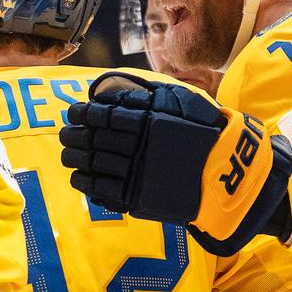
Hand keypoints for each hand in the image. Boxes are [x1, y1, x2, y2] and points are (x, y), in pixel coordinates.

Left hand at [58, 72, 291, 255]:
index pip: (105, 115)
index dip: (84, 114)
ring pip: (95, 164)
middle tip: (65, 134)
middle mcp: (141, 147)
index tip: (74, 112)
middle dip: (75, 136)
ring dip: (76, 158)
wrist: (227, 176)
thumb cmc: (205, 134)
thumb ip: (148, 97)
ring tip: (67, 154)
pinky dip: (86, 183)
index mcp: (149, 122)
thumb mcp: (182, 104)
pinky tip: (78, 178)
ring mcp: (138, 174)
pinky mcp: (139, 198)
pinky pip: (103, 190)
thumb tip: (113, 93)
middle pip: (95, 140)